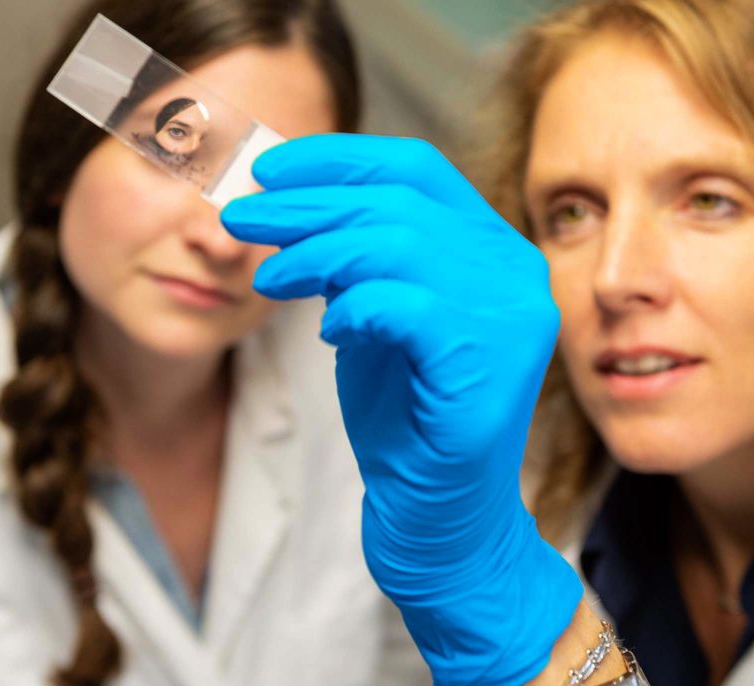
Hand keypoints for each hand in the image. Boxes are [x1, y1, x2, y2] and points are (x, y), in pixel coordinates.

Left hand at [222, 134, 581, 684]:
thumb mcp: (373, 316)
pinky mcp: (488, 365)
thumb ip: (356, 259)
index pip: (416, 169)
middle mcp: (514, 272)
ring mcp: (511, 316)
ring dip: (315, 254)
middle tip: (239, 219)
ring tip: (269, 280)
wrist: (437, 511)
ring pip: (397, 245)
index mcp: (492, 249)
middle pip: (397, 203)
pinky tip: (329, 330)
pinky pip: (405, 305)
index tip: (269, 168)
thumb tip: (294, 203)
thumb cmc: (405, 414)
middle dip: (305, 205)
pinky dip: (354, 308)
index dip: (338, 158)